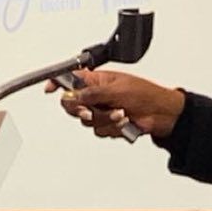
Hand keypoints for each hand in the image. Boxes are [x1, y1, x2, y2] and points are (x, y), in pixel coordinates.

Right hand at [48, 69, 185, 140]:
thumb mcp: (117, 89)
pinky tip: (124, 122)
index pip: (71, 79)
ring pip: (87, 121)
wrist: (162, 114)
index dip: (58, 82)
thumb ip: (93, 94)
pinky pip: (99, 131)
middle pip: (73, 104)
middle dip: (83, 110)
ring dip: (105, 120)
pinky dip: (112, 129)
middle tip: (90, 111)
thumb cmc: (146, 94)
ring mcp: (102, 110)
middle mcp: (96, 95)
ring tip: (122, 114)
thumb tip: (74, 95)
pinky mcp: (108, 124)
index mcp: (97, 79)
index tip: (49, 89)